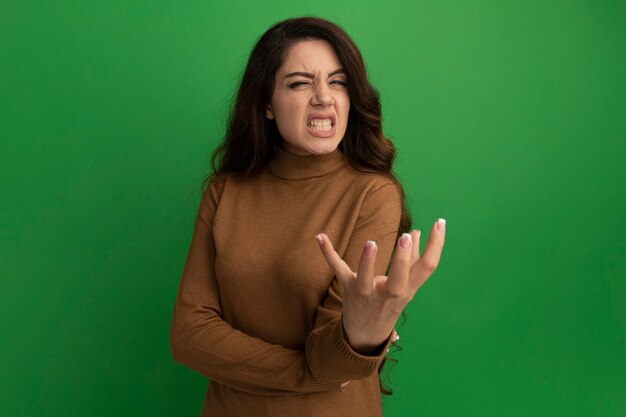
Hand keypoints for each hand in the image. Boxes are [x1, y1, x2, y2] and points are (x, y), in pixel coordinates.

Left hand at [315, 219, 445, 353]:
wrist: (366, 335)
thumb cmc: (389, 302)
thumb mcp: (406, 285)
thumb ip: (412, 259)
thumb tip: (417, 232)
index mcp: (408, 288)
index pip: (427, 268)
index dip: (436, 245)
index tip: (440, 222)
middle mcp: (389, 293)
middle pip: (398, 280)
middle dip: (402, 259)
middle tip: (405, 236)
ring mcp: (366, 292)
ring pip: (366, 280)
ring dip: (367, 262)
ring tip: (371, 243)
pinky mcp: (347, 287)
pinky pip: (338, 270)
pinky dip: (328, 253)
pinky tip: (320, 237)